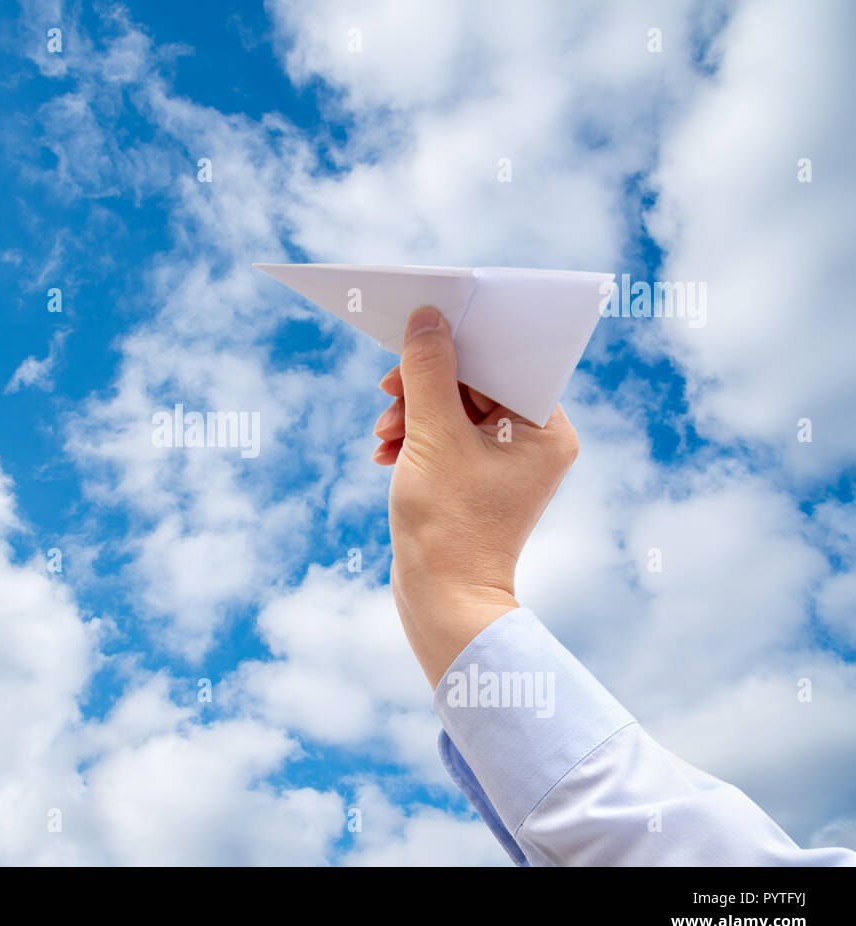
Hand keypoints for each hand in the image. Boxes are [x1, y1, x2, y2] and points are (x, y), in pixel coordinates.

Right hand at [371, 306, 578, 686]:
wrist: (441, 602)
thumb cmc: (447, 524)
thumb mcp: (433, 437)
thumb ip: (428, 372)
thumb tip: (428, 319)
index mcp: (547, 430)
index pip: (504, 363)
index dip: (457, 348)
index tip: (415, 344)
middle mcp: (535, 444)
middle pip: (475, 384)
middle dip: (424, 389)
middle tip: (387, 395)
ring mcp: (506, 464)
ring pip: (453, 410)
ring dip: (412, 414)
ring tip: (383, 437)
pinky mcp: (476, 481)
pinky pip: (445, 438)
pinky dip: (414, 439)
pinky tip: (385, 453)